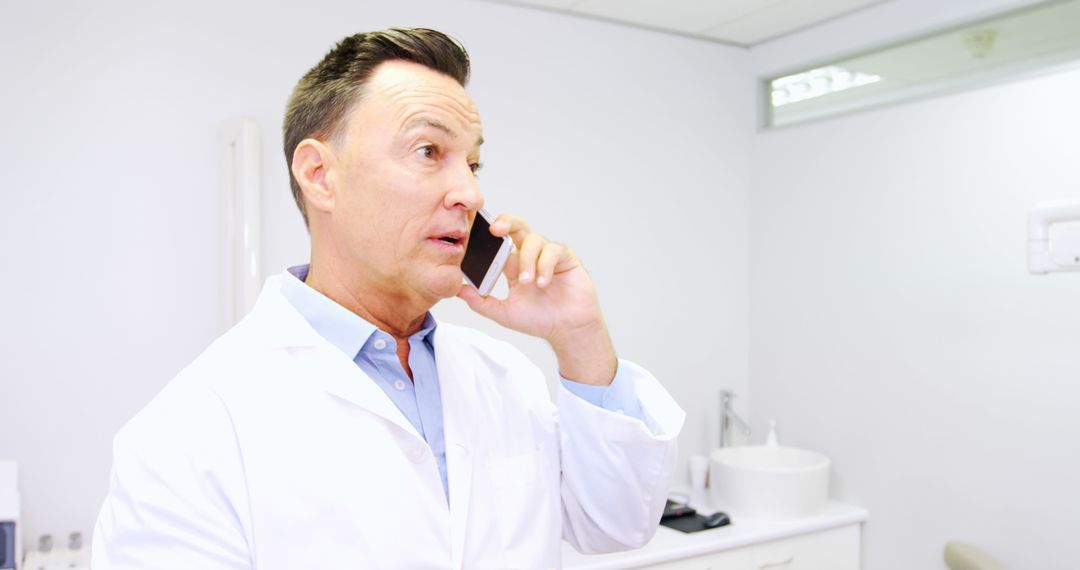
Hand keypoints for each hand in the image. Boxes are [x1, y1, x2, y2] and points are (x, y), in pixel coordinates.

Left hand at [457, 214, 616, 384]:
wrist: (568, 331)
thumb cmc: (540, 320)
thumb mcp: (504, 313)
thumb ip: (481, 302)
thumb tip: (458, 290)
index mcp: (513, 265)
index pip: (499, 242)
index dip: (489, 235)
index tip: (476, 234)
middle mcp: (530, 255)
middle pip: (517, 226)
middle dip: (506, 223)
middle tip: (495, 230)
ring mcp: (548, 255)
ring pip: (534, 240)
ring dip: (527, 260)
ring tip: (527, 282)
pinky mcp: (566, 258)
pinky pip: (553, 251)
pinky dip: (545, 265)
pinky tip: (543, 282)